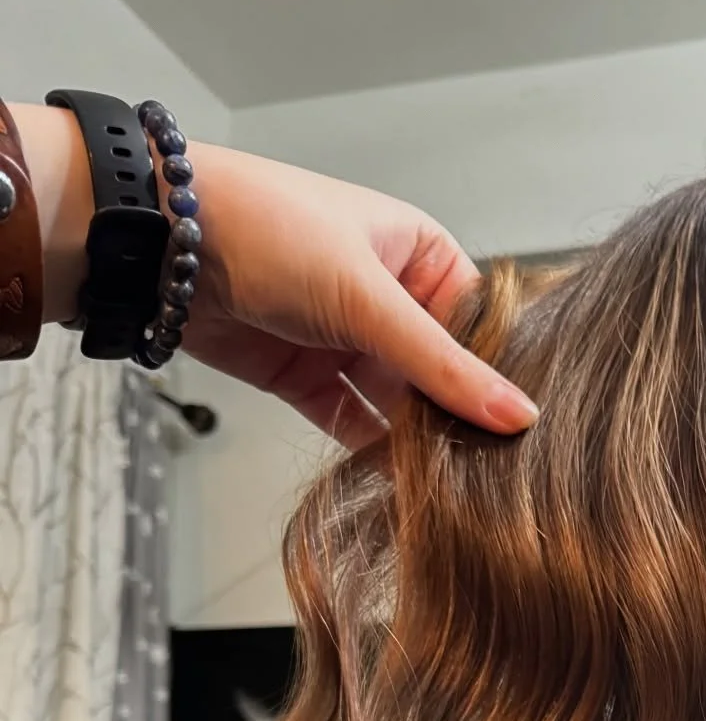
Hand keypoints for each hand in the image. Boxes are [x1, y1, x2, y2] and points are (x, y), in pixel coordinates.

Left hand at [20, 103, 536, 443]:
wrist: (161, 246)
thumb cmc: (267, 230)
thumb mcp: (368, 299)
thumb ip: (441, 366)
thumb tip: (518, 415)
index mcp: (421, 255)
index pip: (482, 327)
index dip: (501, 376)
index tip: (530, 430)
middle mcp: (390, 299)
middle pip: (442, 373)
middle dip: (460, 418)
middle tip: (498, 472)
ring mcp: (349, 342)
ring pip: (401, 404)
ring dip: (421, 443)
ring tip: (459, 489)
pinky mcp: (310, 380)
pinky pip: (358, 426)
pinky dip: (376, 457)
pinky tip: (406, 489)